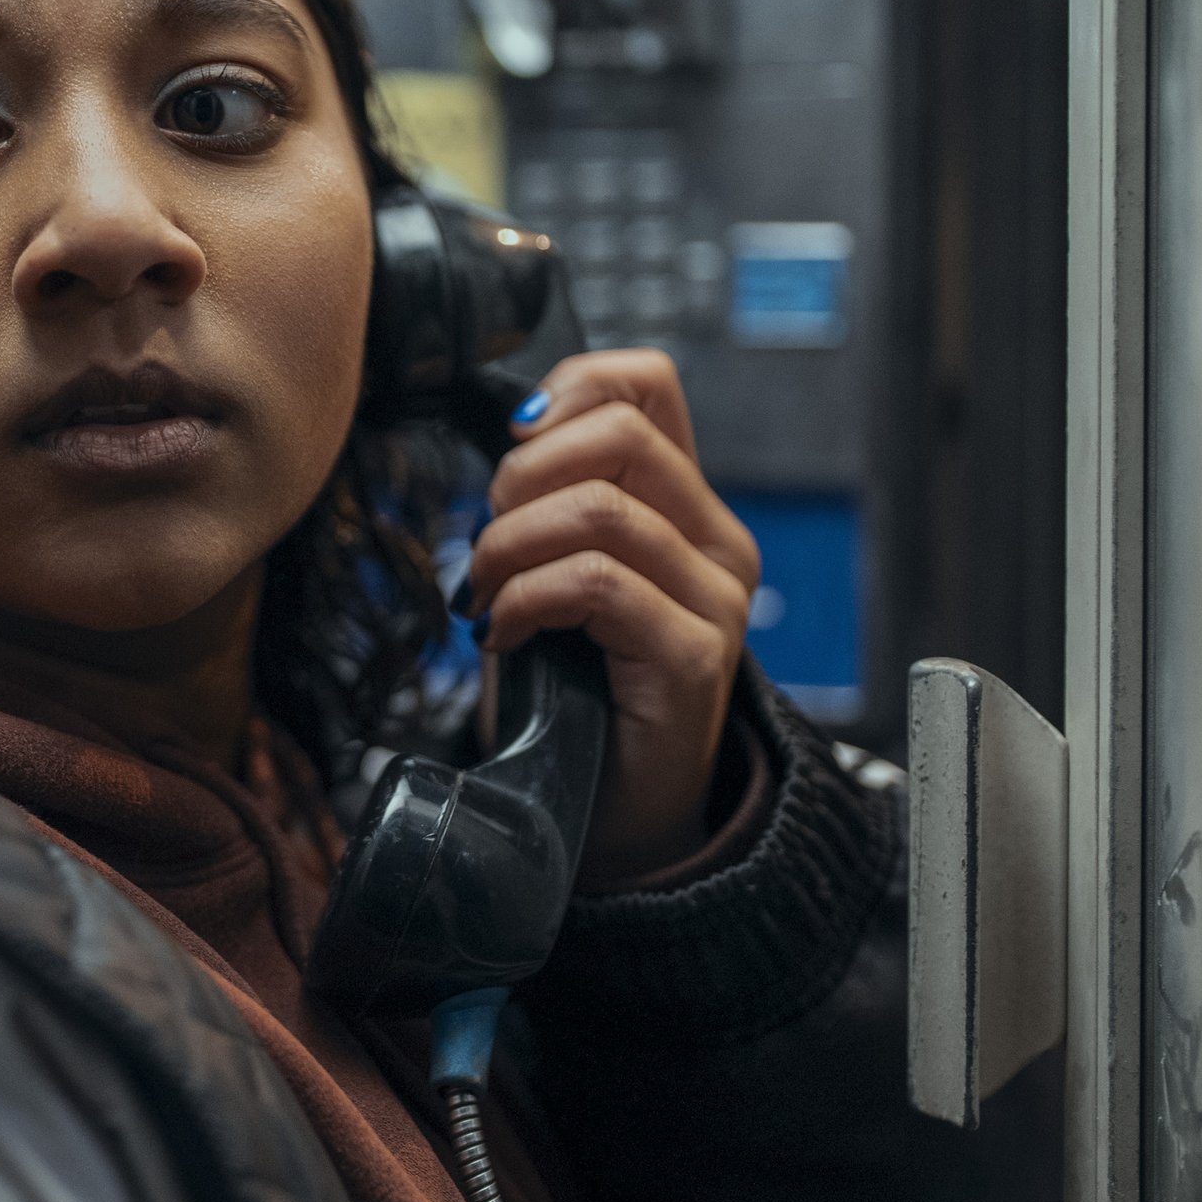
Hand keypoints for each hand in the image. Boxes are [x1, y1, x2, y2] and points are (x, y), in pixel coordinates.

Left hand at [456, 348, 760, 884]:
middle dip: (522, 476)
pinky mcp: (695, 656)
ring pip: (602, 509)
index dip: (570, 387)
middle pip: (621, 434)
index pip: (648, 386)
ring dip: (512, 544)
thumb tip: (506, 441)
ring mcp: (715, 599)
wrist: (602, 814)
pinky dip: (527, 597)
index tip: (510, 438)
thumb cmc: (566, 694)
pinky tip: (503, 633)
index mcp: (681, 505)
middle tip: (486, 541)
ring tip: (486, 594)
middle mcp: (714, 541)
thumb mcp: (548, 575)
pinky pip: (598, 583)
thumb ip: (544, 504)